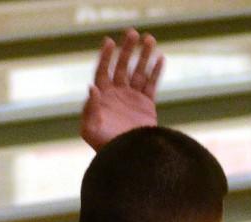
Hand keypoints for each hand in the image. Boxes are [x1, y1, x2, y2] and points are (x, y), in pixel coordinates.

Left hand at [81, 29, 164, 151]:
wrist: (128, 159)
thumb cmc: (105, 147)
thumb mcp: (90, 129)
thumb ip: (90, 108)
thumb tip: (92, 86)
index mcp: (102, 97)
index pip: (103, 71)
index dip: (106, 56)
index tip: (110, 42)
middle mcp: (117, 94)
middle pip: (122, 66)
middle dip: (127, 50)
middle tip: (132, 33)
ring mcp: (132, 99)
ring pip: (138, 72)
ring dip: (144, 56)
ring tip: (150, 39)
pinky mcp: (146, 105)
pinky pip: (152, 85)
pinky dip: (156, 72)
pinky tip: (160, 58)